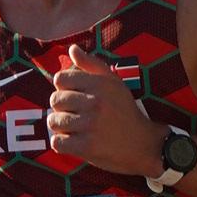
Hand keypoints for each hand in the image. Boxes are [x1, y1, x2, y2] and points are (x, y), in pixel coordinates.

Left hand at [45, 45, 161, 173]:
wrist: (143, 144)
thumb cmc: (124, 111)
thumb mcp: (114, 83)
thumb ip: (91, 64)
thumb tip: (72, 49)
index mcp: (100, 83)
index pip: (60, 79)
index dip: (64, 89)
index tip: (75, 97)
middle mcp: (95, 102)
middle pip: (55, 100)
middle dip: (61, 109)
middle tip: (76, 115)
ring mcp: (90, 125)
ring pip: (53, 121)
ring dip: (60, 127)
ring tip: (74, 128)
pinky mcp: (87, 147)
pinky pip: (57, 142)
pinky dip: (62, 144)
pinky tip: (74, 141)